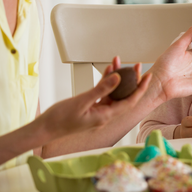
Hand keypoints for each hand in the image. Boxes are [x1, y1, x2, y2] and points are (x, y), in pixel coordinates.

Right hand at [37, 57, 151, 140]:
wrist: (44, 129)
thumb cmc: (59, 120)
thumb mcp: (82, 102)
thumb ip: (101, 90)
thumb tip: (118, 78)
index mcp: (105, 116)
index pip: (129, 102)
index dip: (140, 89)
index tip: (147, 77)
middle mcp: (104, 115)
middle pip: (124, 96)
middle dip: (132, 81)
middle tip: (138, 66)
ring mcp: (98, 111)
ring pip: (113, 93)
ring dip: (117, 78)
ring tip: (121, 63)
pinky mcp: (90, 108)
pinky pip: (102, 93)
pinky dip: (105, 82)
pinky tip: (109, 70)